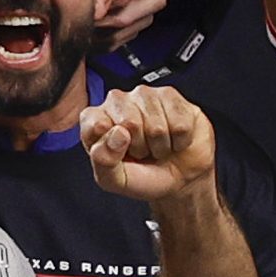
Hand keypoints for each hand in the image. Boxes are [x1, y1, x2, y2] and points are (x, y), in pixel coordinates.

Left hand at [78, 84, 215, 203]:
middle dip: (141, 146)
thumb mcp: (116, 180)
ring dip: (162, 145)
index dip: (113, 147)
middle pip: (131, 123)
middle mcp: (117, 101)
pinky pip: (180, 125)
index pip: (97, 125)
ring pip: (157, 126)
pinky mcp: (171, 97)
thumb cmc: (144, 176)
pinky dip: (180, 141)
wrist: (181, 177)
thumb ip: (104, 161)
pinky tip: (174, 139)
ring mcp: (145, 96)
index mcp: (94, 119)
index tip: (120, 155)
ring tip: (158, 146)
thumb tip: (118, 132)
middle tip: (142, 152)